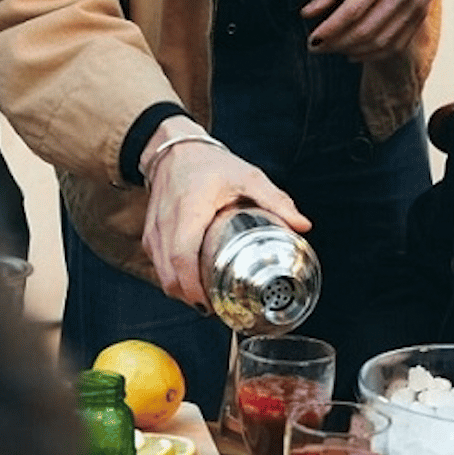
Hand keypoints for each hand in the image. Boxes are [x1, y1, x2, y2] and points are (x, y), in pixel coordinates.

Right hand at [139, 120, 309, 306]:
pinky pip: (158, 266)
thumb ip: (275, 200)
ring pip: (161, 275)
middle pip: (170, 276)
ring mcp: (154, 231)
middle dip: (191, 298)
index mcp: (189, 211)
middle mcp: (166, 224)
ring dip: (183, 292)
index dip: (194, 287)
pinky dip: (174, 279)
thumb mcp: (247, 176)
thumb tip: (302, 226)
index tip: (213, 302)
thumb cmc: (209, 163)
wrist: (174, 149)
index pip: (183, 257)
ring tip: (209, 298)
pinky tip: (194, 282)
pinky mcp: (150, 235)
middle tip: (219, 305)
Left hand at [300, 0, 441, 60]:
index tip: (312, 38)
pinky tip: (356, 52)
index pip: (352, 11)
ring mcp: (414, 8)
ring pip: (380, 42)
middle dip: (336, 44)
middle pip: (365, 30)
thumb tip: (307, 13)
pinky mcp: (420, 17)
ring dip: (353, 51)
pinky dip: (373, 54)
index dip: (330, 29)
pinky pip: (396, 45)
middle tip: (316, 47)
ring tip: (333, 49)